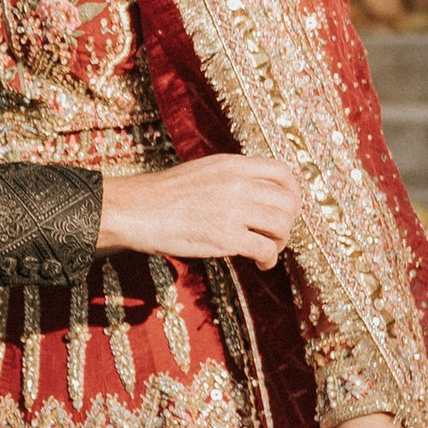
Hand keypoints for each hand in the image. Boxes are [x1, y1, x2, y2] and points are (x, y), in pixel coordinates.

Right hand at [97, 156, 303, 265]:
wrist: (135, 209)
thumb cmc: (162, 194)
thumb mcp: (202, 171)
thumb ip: (231, 178)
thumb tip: (255, 194)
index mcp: (232, 164)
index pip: (283, 172)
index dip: (293, 192)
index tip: (287, 207)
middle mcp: (238, 183)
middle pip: (288, 201)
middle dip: (288, 222)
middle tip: (275, 234)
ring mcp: (233, 209)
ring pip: (282, 225)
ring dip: (280, 242)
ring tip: (267, 250)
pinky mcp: (226, 237)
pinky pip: (266, 249)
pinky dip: (269, 260)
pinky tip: (260, 263)